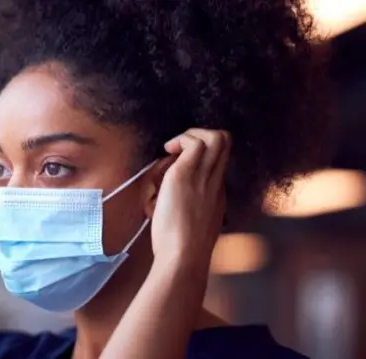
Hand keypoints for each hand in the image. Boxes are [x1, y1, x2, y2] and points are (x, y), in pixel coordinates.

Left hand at [150, 129, 230, 264]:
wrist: (184, 256)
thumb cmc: (181, 249)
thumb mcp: (189, 226)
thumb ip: (187, 209)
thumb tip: (169, 198)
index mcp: (216, 193)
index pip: (219, 160)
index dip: (202, 153)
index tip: (181, 161)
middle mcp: (215, 182)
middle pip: (225, 142)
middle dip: (202, 134)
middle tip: (179, 150)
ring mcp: (203, 177)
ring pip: (216, 137)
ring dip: (191, 135)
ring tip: (172, 150)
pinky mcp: (185, 175)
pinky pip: (193, 143)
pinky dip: (180, 140)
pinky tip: (167, 153)